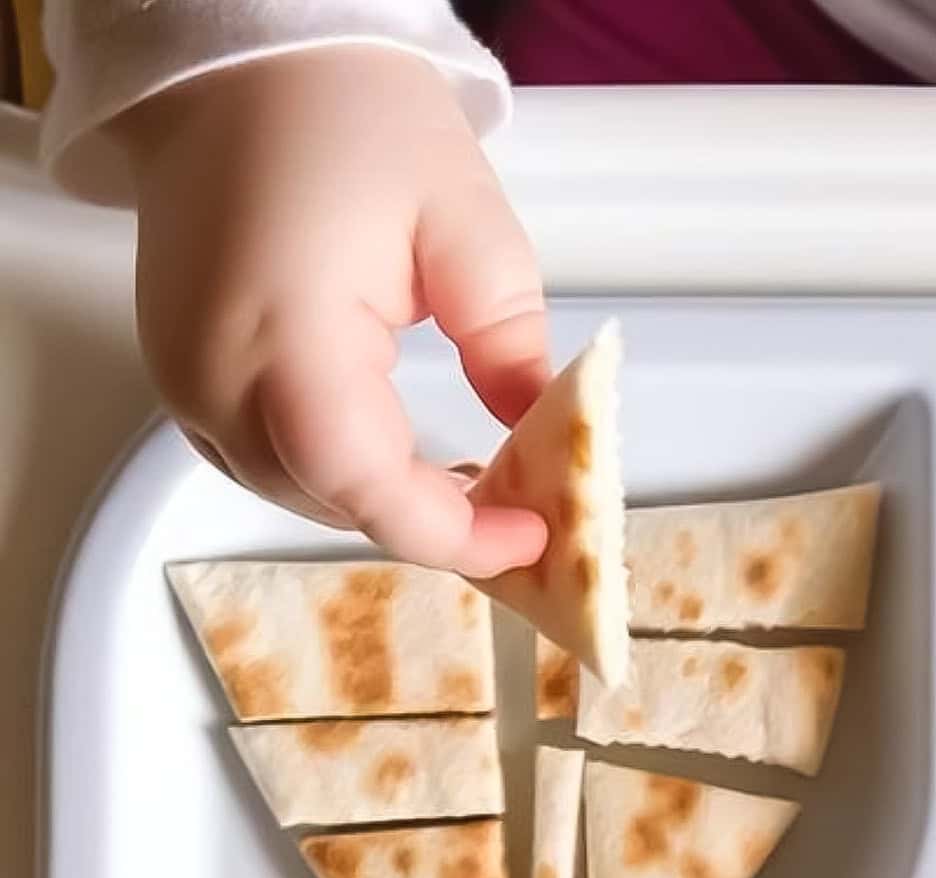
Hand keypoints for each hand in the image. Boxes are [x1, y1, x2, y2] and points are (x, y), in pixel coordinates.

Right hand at [113, 45, 548, 575]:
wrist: (239, 69)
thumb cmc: (344, 119)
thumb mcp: (465, 223)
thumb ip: (507, 340)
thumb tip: (542, 432)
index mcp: (287, 332)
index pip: (368, 485)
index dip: (455, 534)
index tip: (531, 536)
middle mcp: (217, 374)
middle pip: (336, 502)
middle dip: (435, 524)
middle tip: (521, 510)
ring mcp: (186, 381)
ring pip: (300, 494)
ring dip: (388, 505)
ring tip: (473, 487)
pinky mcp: (181, 377)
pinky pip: (265, 463)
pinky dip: (338, 476)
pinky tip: (403, 458)